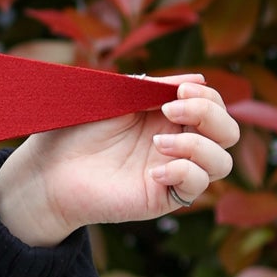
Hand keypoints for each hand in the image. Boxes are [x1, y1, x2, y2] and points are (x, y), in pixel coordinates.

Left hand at [0, 74, 239, 246]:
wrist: (48, 168)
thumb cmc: (75, 129)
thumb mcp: (114, 98)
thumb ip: (152, 88)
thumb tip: (198, 79)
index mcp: (166, 117)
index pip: (213, 105)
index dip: (206, 96)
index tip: (178, 90)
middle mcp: (176, 144)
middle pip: (228, 132)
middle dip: (210, 115)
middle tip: (169, 110)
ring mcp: (172, 171)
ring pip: (222, 162)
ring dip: (198, 146)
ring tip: (157, 144)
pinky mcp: (163, 197)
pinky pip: (197, 187)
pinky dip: (185, 173)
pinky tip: (154, 172)